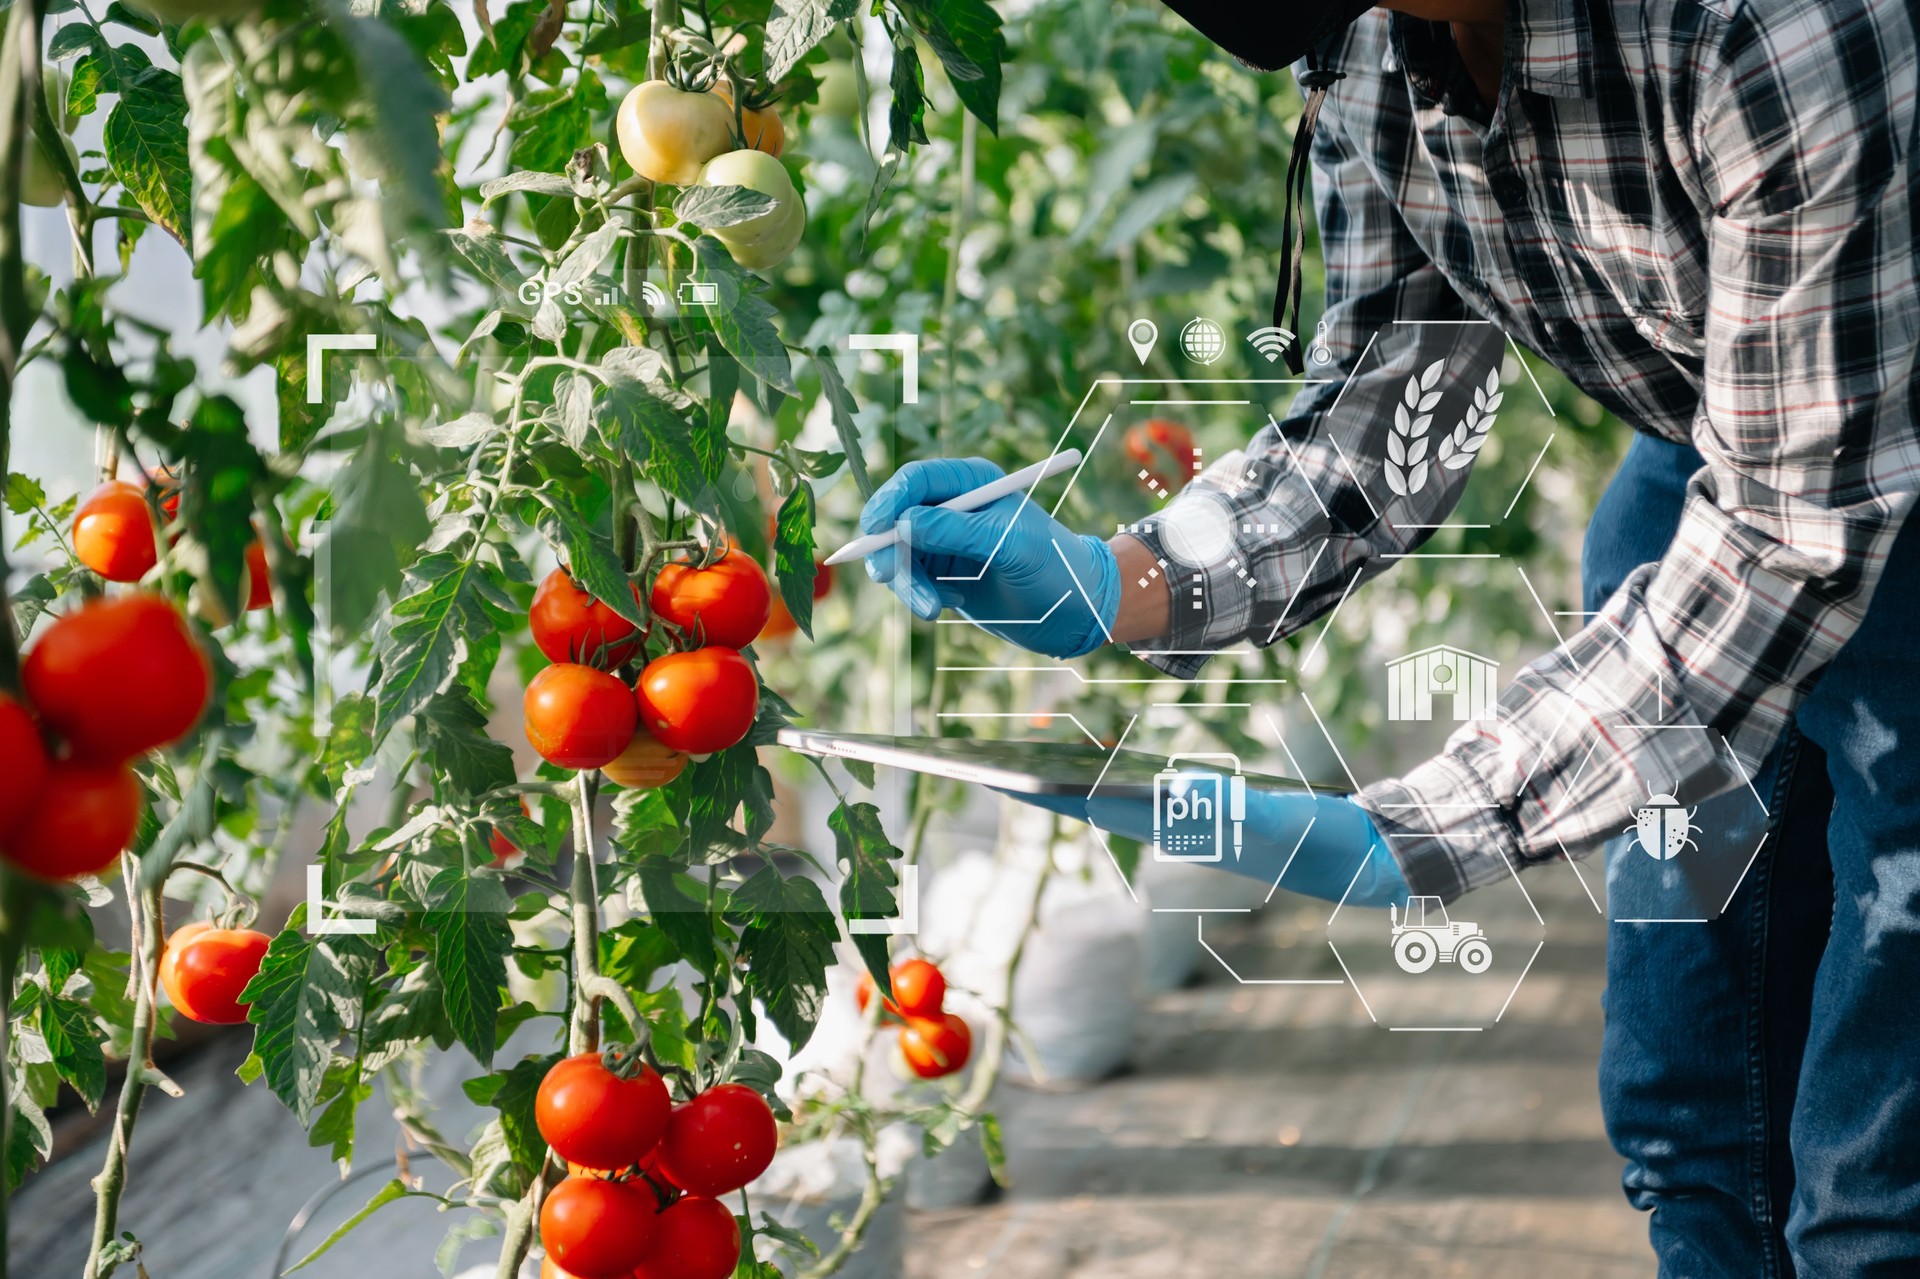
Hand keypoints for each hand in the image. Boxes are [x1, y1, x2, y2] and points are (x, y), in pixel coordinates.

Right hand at [861, 458, 1118, 659]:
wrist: (1074, 610)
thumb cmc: (1053, 566)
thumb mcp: (1009, 544)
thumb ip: (956, 531)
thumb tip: (903, 524)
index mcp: (972, 482)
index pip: (917, 481)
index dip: (890, 500)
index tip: (875, 529)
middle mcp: (953, 507)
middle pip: (896, 518)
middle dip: (889, 550)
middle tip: (888, 576)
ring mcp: (945, 541)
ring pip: (898, 555)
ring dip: (907, 583)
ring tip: (933, 608)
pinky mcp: (943, 573)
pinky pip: (910, 580)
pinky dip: (919, 595)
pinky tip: (949, 604)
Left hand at [1006, 783, 1407, 907]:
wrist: (1355, 860)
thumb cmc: (1316, 838)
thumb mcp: (1275, 818)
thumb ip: (1228, 808)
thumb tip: (1174, 791)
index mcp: (1181, 827)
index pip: (1097, 803)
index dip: (1046, 790)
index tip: (997, 776)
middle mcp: (1175, 829)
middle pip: (1092, 804)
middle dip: (1041, 787)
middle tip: (988, 768)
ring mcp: (1189, 826)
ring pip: (1113, 804)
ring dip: (1070, 788)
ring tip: (1027, 770)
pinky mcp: (1206, 819)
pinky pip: (1143, 801)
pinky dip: (1110, 784)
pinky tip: (1098, 777)